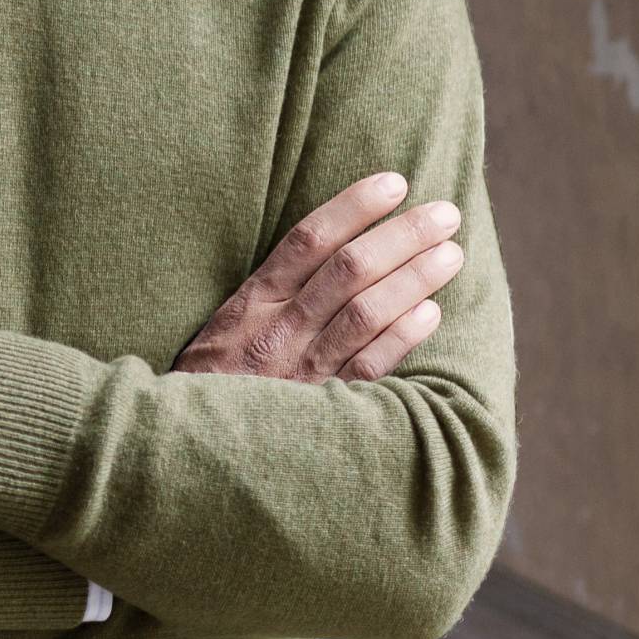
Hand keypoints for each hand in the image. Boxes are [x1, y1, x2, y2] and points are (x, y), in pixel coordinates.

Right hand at [171, 172, 462, 383]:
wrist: (188, 454)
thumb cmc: (211, 385)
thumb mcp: (223, 329)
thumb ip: (268, 295)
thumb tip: (331, 248)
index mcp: (250, 304)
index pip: (308, 241)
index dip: (354, 207)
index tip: (394, 183)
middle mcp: (276, 332)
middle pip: (348, 271)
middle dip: (401, 236)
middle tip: (445, 214)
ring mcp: (300, 372)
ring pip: (365, 313)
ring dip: (414, 279)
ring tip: (449, 254)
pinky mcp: (322, 410)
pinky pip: (368, 368)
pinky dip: (401, 337)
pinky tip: (431, 312)